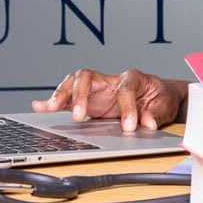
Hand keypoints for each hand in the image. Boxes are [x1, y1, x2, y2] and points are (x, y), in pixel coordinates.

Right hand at [31, 68, 187, 131]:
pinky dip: (53, 101)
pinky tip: (39, 106)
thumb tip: (147, 123)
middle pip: (88, 76)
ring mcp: (97, 88)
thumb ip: (154, 114)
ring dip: (61, 95)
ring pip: (74, 83)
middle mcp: (111, 80)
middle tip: (79, 115)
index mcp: (132, 78)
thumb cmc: (160, 98)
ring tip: (49, 108)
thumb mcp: (164, 106)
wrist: (159, 95)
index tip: (128, 126)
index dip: (127, 107)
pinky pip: (68, 97)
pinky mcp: (88, 99)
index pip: (125, 88)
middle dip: (80, 94)